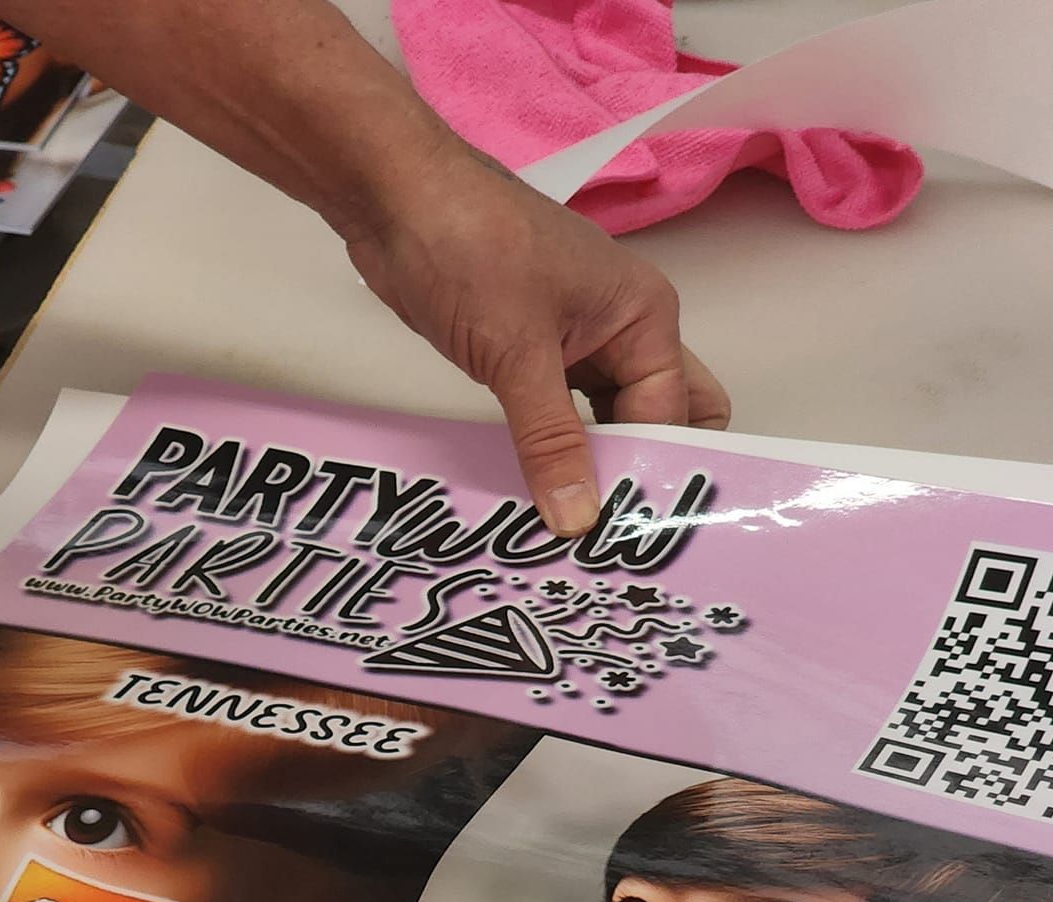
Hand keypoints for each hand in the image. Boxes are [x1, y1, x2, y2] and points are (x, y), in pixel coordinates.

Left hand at [344, 141, 729, 535]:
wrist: (396, 199)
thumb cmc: (471, 250)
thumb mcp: (517, 354)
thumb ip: (550, 441)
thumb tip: (578, 521)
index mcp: (646, 317)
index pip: (670, 417)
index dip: (646, 472)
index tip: (617, 534)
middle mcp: (625, 331)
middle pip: (660, 417)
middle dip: (641, 471)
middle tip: (612, 536)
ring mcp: (580, 343)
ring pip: (609, 423)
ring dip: (595, 469)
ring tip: (576, 533)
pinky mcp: (534, 356)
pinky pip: (562, 418)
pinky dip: (557, 454)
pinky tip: (540, 496)